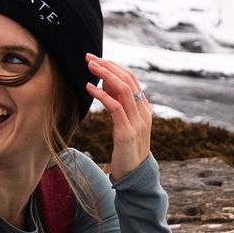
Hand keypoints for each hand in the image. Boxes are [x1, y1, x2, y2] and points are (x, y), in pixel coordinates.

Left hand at [85, 54, 152, 180]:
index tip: (96, 59)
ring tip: (89, 67)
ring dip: (104, 75)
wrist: (135, 174)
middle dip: (107, 66)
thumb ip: (118, 104)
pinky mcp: (127, 132)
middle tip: (89, 58)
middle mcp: (143, 111)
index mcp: (144, 108)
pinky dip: (101, 95)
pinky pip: (115, 107)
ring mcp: (137, 121)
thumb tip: (105, 83)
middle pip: (127, 79)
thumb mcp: (124, 123)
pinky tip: (89, 88)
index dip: (113, 66)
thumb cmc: (126, 149)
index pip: (131, 79)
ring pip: (122, 89)